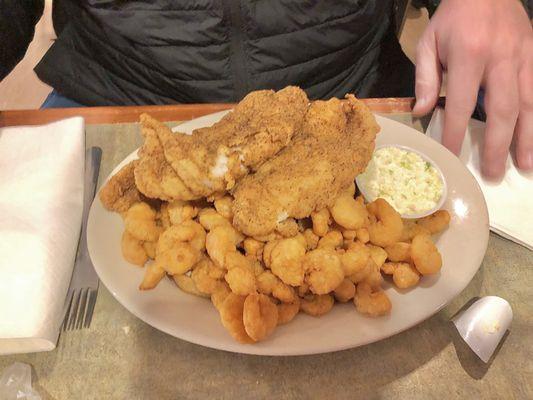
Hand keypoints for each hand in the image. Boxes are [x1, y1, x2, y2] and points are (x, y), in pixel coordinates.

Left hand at [413, 0, 532, 178]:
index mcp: (469, 56)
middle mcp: (501, 59)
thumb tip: (421, 111)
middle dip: (498, 146)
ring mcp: (524, 57)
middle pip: (502, 111)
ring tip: (525, 166)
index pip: (460, 105)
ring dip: (528, 138)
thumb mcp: (428, 43)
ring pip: (529, 105)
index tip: (451, 157)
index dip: (455, 133)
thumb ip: (424, 78)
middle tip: (494, 174)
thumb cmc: (453, 17)